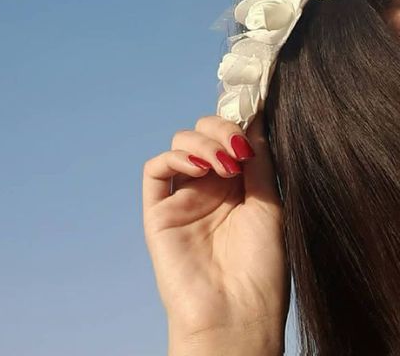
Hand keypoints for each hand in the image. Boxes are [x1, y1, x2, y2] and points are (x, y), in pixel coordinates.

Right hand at [142, 112, 288, 354]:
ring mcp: (182, 197)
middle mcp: (208, 187)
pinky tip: (200, 169)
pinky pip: (156, 170)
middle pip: (202, 135)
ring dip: (202, 142)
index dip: (235, 122)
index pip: (228, 138)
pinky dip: (175, 158)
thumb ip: (259, 162)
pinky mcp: (158, 211)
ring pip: (179, 145)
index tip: (251, 110)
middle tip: (237, 147)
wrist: (237, 314)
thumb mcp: (269, 205)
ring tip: (224, 166)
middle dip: (220, 128)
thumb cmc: (260, 268)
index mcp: (236, 186)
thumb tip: (255, 120)